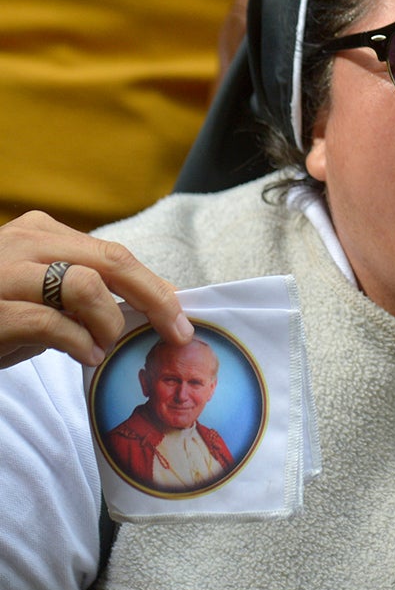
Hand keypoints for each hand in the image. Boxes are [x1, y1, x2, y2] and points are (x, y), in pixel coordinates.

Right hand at [0, 211, 191, 368]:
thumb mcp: (48, 295)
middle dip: (154, 301)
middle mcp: (23, 243)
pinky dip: (79, 343)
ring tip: (104, 346)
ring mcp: (3, 274)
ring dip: (108, 324)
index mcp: (42, 233)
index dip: (156, 287)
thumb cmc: (0, 313)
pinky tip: (86, 356)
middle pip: (112, 262)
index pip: (116, 254)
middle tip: (172, 333)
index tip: (182, 319)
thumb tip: (161, 300)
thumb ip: (92, 291)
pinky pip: (51, 322)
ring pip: (86, 286)